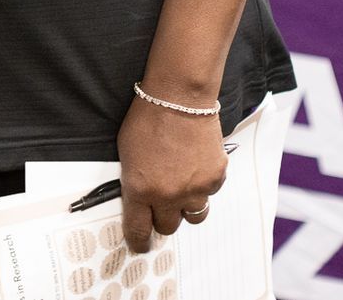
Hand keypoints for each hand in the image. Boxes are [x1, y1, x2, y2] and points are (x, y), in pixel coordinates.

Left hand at [116, 100, 228, 253]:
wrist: (179, 97)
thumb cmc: (148, 118)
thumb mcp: (127, 153)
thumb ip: (134, 181)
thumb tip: (138, 199)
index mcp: (139, 189)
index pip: (138, 230)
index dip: (138, 241)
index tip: (140, 245)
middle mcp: (168, 195)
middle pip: (168, 227)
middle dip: (164, 218)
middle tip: (163, 205)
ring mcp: (194, 189)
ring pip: (193, 215)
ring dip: (187, 205)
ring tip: (182, 184)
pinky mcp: (215, 178)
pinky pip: (210, 193)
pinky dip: (204, 184)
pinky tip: (196, 165)